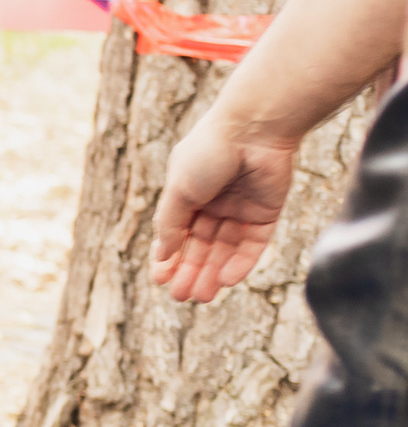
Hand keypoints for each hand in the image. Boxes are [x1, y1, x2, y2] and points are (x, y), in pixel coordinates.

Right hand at [150, 113, 298, 302]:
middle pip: (201, 246)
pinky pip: (252, 245)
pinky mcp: (266, 213)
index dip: (169, 258)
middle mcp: (213, 205)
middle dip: (190, 271)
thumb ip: (170, 224)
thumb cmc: (209, 152)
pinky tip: (227, 281)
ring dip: (212, 273)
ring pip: (225, 250)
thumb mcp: (179, 191)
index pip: (177, 234)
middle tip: (181, 297)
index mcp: (187, 195)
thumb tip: (162, 255)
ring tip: (201, 297)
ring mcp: (240, 210)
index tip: (160, 280)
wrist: (254, 129)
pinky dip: (240, 264)